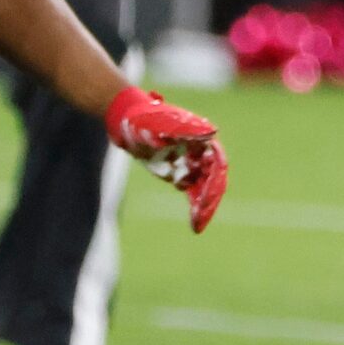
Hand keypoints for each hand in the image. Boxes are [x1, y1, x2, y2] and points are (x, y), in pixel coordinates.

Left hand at [106, 86, 227, 232]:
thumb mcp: (161, 122)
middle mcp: (202, 151)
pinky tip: (194, 225)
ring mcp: (193, 162)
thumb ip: (185, 129)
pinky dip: (195, 207)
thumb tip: (212, 132)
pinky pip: (194, 193)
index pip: (216, 163)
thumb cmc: (144, 118)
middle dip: (210, 199)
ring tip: (197, 226)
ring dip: (204, 207)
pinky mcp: (182, 173)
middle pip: (214, 179)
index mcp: (202, 137)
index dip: (213, 182)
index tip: (205, 199)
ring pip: (205, 188)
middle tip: (201, 219)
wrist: (128, 121)